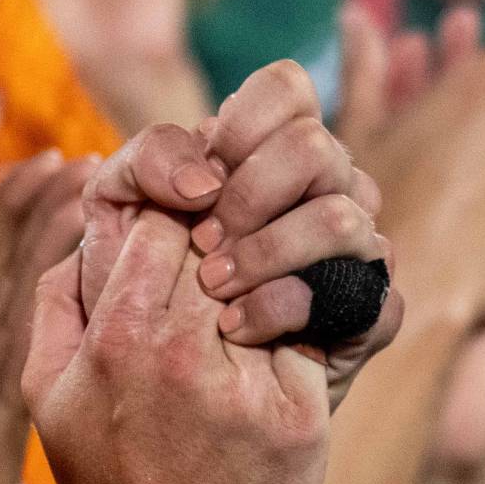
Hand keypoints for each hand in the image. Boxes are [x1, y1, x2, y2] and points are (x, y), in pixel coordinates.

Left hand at [0, 154, 91, 483]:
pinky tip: (55, 305)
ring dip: (56, 269)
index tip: (53, 155)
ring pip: (30, 329)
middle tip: (92, 163)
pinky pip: (11, 397)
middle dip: (53, 222)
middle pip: (27, 284)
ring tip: (85, 209)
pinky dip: (30, 348)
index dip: (21, 208)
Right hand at [23, 197, 330, 483]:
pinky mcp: (300, 416)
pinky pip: (307, 336)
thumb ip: (55, 300)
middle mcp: (179, 355)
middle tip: (221, 267)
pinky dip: (298, 329)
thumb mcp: (47, 391)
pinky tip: (281, 345)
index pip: (159, 223)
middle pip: (218, 243)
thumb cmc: (105, 480)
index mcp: (116, 339)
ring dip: (262, 282)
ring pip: (268, 281)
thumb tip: (87, 230)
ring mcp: (244, 387)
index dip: (172, 222)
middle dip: (220, 247)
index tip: (180, 240)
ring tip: (248, 304)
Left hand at [80, 61, 402, 407]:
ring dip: (267, 252)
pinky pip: (371, 295)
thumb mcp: (113, 216)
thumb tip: (204, 178)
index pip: (286, 90)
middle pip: (315, 146)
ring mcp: (353, 251)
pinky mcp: (367, 316)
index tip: (198, 182)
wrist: (156, 393)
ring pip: (344, 216)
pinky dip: (290, 310)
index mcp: (265, 152)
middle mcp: (320, 190)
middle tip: (204, 242)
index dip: (241, 125)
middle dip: (248, 194)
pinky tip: (239, 329)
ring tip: (213, 290)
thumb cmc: (135, 294)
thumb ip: (140, 166)